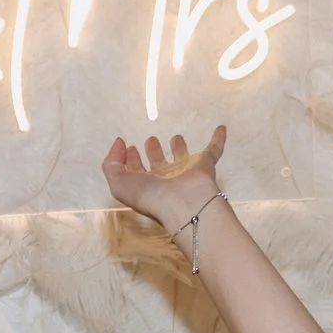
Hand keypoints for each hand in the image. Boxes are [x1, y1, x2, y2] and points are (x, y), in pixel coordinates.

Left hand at [103, 126, 226, 231]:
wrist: (184, 203)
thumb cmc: (151, 198)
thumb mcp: (119, 184)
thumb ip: (111, 164)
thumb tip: (119, 143)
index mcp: (145, 184)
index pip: (136, 170)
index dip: (129, 159)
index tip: (128, 147)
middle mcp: (164, 179)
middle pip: (158, 163)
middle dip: (153, 150)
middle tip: (150, 139)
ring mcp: (185, 173)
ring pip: (182, 157)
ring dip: (179, 147)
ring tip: (175, 137)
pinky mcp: (205, 165)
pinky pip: (214, 149)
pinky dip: (218, 139)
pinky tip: (221, 129)